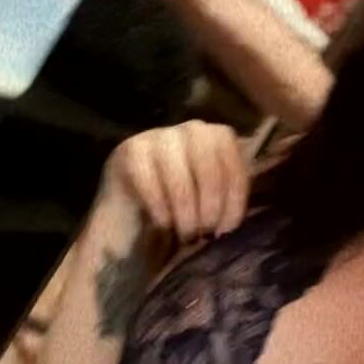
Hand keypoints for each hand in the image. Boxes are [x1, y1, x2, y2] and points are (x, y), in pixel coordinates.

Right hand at [106, 119, 249, 242]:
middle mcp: (192, 130)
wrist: (133, 209)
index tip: (226, 229)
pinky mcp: (130, 150)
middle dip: (210, 205)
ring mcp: (159, 136)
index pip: (233, 163)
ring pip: (178, 175)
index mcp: (218, 138)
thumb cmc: (182, 204)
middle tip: (205, 232)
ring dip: (185, 211)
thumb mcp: (213, 198)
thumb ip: (228, 197)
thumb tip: (232, 221)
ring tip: (186, 233)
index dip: (233, 199)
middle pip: (208, 165)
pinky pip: (149, 181)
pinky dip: (160, 208)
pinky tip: (164, 223)